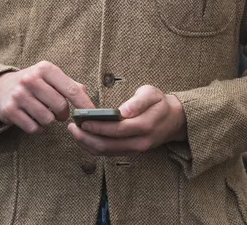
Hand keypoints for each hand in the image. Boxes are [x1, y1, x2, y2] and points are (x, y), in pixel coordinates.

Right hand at [0, 61, 93, 133]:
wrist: (0, 87)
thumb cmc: (33, 82)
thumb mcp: (50, 77)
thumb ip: (70, 85)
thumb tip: (89, 101)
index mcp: (45, 68)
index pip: (71, 89)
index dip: (84, 104)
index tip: (92, 114)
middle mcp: (31, 79)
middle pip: (60, 106)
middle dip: (64, 114)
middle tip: (60, 113)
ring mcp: (19, 95)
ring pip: (47, 119)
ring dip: (50, 121)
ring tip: (44, 114)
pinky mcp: (10, 110)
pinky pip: (34, 128)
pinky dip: (38, 128)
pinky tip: (34, 119)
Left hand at [68, 85, 186, 155]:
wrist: (174, 120)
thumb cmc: (159, 103)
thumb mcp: (152, 94)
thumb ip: (139, 101)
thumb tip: (124, 110)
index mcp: (145, 126)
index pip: (117, 130)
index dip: (99, 127)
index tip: (83, 121)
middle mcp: (139, 142)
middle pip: (109, 145)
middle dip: (87, 138)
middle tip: (72, 128)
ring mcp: (135, 149)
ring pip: (107, 152)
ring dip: (88, 144)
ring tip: (74, 132)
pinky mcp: (131, 152)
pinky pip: (110, 153)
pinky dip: (95, 147)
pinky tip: (84, 138)